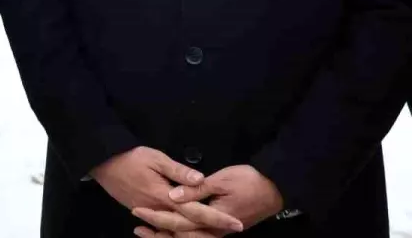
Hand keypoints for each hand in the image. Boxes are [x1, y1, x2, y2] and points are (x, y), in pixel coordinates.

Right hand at [91, 146, 239, 235]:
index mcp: (163, 197)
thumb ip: (178, 171)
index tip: (236, 222)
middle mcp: (157, 210)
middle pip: (188, 226)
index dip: (217, 218)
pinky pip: (163, 227)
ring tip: (214, 230)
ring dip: (195, 232)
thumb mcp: (155, 158)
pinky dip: (176, 231)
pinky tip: (185, 230)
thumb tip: (201, 179)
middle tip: (234, 228)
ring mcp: (148, 213)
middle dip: (212, 228)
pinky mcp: (141, 212)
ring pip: (176, 230)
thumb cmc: (130, 157)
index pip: (196, 211)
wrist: (102, 163)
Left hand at [133, 165, 280, 237]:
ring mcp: (218, 232)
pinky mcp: (221, 229)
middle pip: (182, 236)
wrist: (275, 189)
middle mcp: (214, 231)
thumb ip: (196, 189)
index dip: (157, 217)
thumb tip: (172, 195)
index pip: (179, 222)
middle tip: (136, 228)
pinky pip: (197, 236)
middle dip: (158, 233)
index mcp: (212, 219)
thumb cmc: (248, 181)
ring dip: (168, 236)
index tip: (138, 211)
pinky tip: (169, 230)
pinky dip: (181, 234)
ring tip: (146, 232)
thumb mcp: (221, 180)